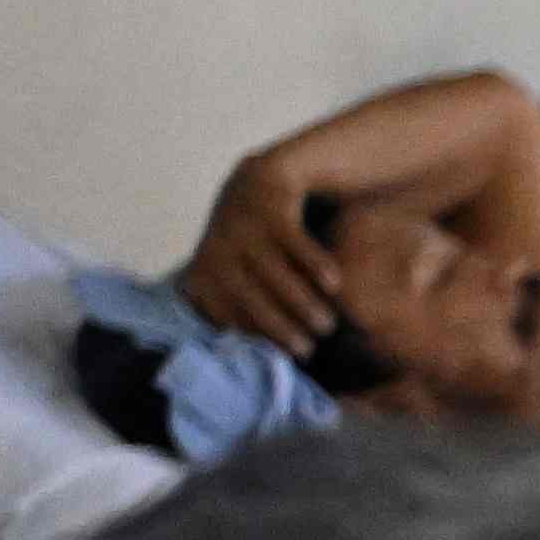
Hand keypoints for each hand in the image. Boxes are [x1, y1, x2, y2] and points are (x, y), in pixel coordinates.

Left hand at [179, 167, 347, 358]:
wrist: (261, 181)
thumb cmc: (254, 243)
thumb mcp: (234, 270)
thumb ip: (236, 304)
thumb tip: (250, 357)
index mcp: (205, 270)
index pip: (225, 312)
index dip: (253, 337)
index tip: (281, 358)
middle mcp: (218, 247)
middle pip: (248, 294)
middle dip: (278, 325)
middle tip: (308, 349)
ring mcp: (243, 225)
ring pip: (273, 271)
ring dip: (301, 300)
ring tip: (327, 325)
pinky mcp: (270, 205)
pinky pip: (294, 241)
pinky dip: (314, 263)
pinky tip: (335, 284)